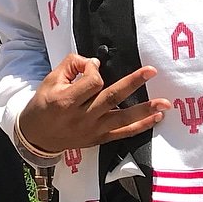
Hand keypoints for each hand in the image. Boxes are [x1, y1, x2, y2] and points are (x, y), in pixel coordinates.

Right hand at [19, 53, 170, 152]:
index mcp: (67, 100)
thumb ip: (71, 66)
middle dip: (133, 83)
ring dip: (145, 110)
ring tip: (165, 103)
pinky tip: (155, 118)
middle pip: (112, 97)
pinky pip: (124, 133)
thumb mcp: (50, 80)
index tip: (90, 66)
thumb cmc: (43, 103)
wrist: (37, 135)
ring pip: (123, 118)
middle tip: (151, 71)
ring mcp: (93, 130)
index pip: (92, 82)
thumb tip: (96, 63)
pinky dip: (141, 127)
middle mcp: (82, 117)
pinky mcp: (99, 138)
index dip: (94, 70)